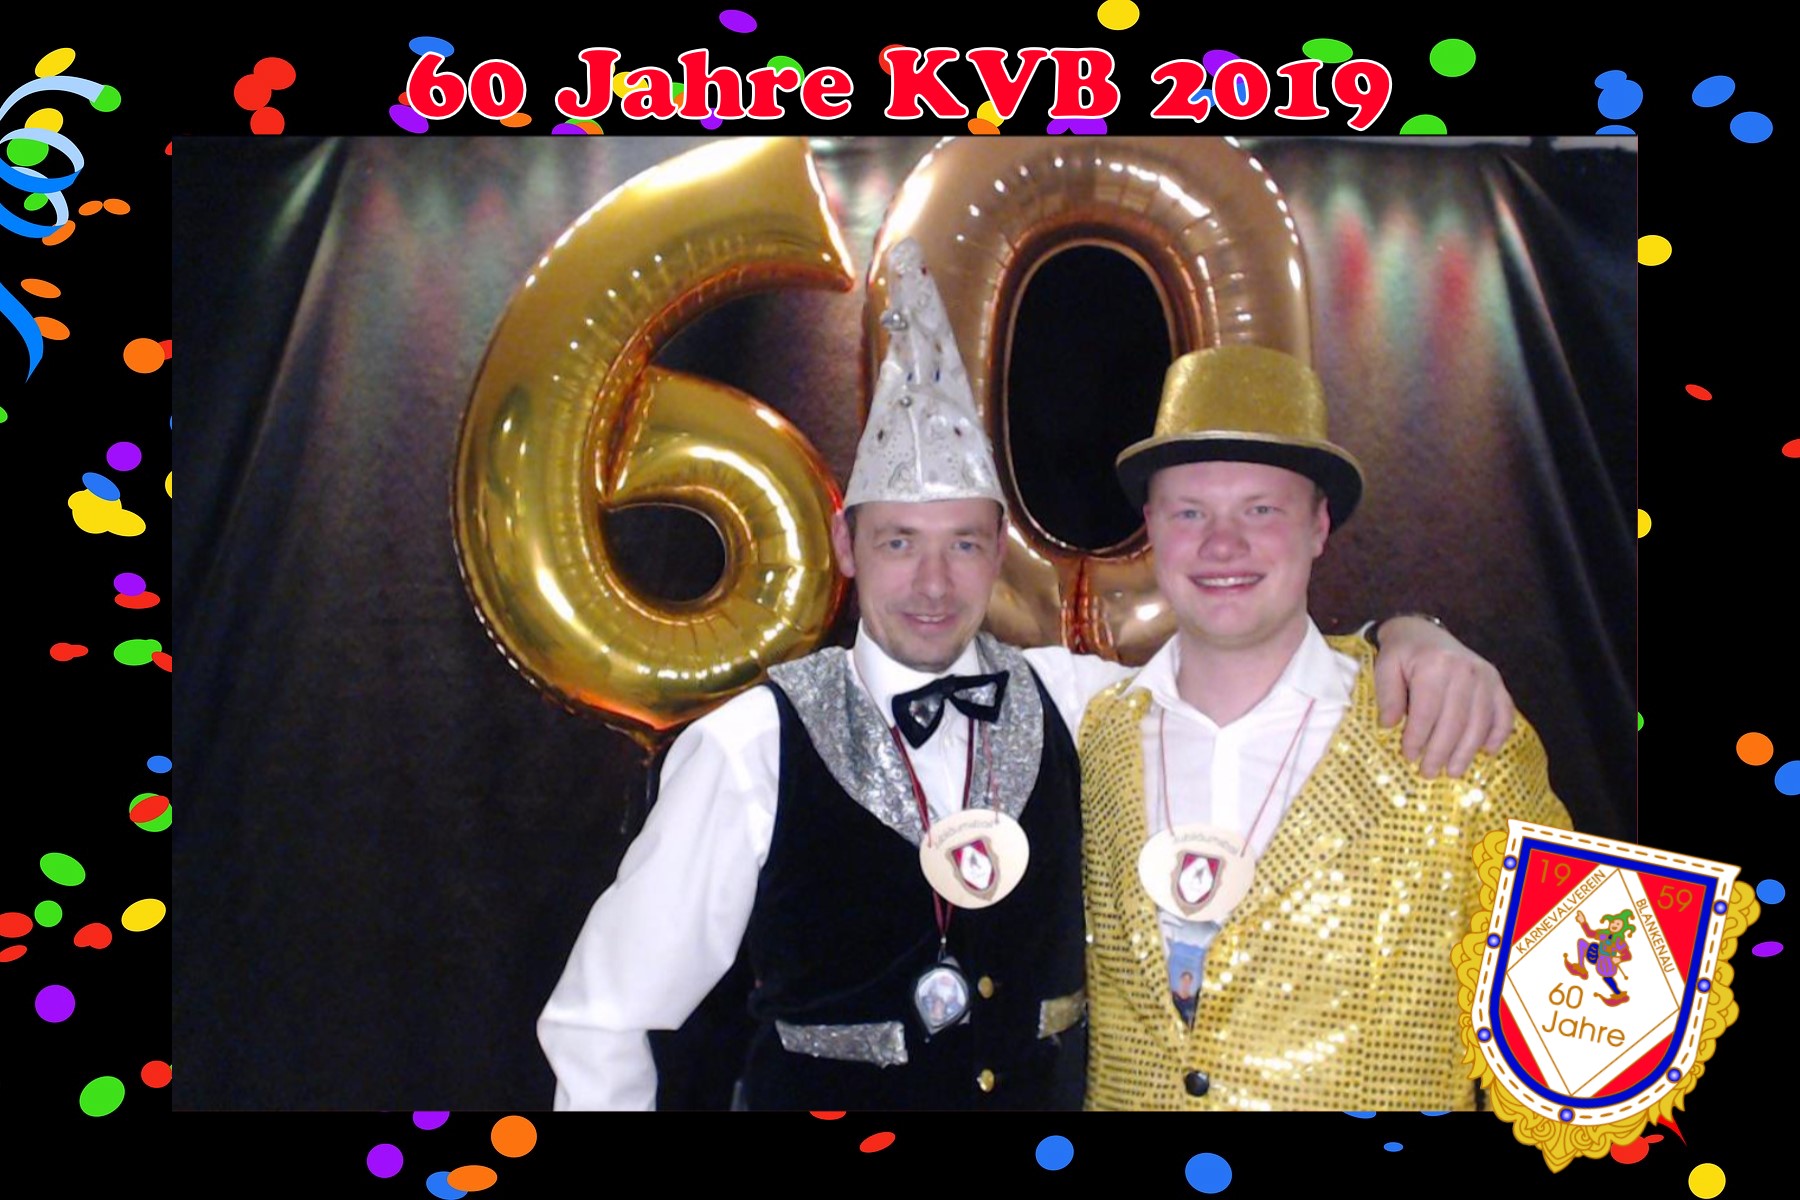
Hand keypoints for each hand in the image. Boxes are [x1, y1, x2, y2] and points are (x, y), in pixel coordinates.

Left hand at [1371, 616, 1514, 776]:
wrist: (1423, 631)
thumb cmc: (1402, 653)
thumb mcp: (1385, 667)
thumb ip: (1387, 695)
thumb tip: (1389, 726)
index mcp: (1435, 665)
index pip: (1427, 712)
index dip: (1417, 738)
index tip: (1408, 757)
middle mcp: (1465, 670)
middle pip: (1455, 722)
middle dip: (1441, 752)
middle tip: (1429, 773)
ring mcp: (1485, 676)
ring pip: (1479, 723)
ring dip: (1467, 752)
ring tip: (1453, 771)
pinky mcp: (1496, 682)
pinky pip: (1504, 712)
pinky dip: (1498, 734)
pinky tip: (1487, 752)